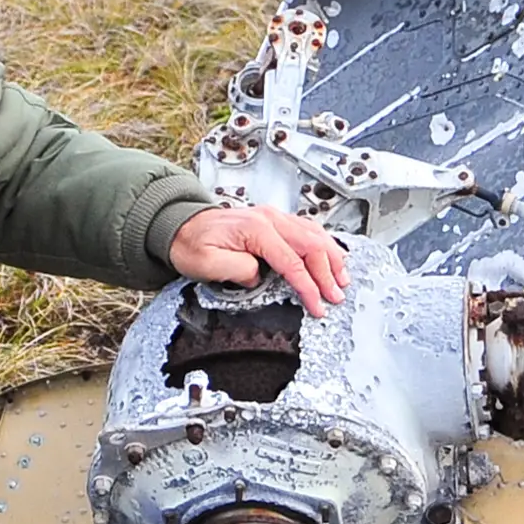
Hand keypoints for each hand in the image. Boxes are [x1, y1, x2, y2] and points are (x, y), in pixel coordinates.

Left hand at [168, 205, 351, 316]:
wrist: (181, 225)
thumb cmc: (192, 243)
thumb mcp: (207, 263)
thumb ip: (238, 270)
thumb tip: (261, 277)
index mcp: (256, 229)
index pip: (292, 262)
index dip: (309, 287)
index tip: (318, 306)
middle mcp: (269, 218)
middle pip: (311, 245)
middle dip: (327, 274)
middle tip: (336, 297)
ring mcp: (273, 217)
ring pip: (314, 234)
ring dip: (331, 257)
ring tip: (342, 279)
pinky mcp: (273, 220)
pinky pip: (307, 229)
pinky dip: (322, 244)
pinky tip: (331, 255)